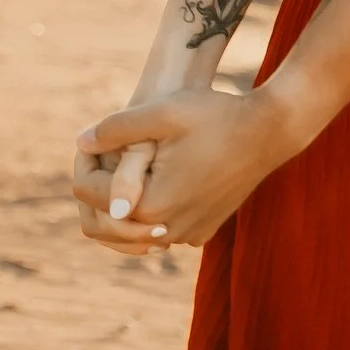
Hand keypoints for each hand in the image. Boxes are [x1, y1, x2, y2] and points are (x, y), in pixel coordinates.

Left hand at [77, 86, 309, 247]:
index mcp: (149, 207)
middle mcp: (165, 232)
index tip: (92, 137)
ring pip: (130, 229)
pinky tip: (157, 177)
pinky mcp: (200, 232)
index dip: (83, 160)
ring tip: (123, 164)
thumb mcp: (162, 112)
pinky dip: (150, 209)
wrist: (269, 131)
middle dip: (96, 185)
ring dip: (120, 200)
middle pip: (102, 221)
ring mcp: (185, 236)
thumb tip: (81, 142)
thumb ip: (115, 128)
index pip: (87, 192)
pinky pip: (159, 229)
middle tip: (101, 154)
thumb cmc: (217, 116)